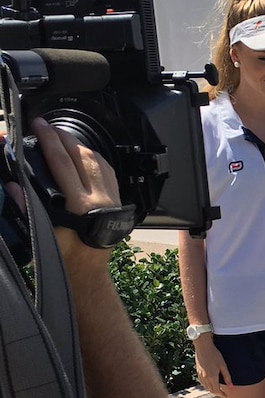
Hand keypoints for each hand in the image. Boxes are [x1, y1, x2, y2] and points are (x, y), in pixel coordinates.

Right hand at [30, 117, 120, 260]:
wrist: (89, 271)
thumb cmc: (65, 257)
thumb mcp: (41, 235)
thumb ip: (27, 208)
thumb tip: (13, 185)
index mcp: (80, 205)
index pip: (61, 162)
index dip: (48, 140)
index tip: (39, 126)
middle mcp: (100, 197)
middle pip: (81, 155)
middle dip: (62, 137)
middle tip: (46, 126)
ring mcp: (112, 197)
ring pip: (97, 160)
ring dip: (78, 145)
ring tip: (61, 137)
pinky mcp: (117, 199)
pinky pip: (107, 170)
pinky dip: (93, 157)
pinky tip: (83, 153)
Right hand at [192, 335, 231, 397]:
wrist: (203, 347)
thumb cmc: (215, 354)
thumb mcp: (223, 365)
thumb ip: (227, 377)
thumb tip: (231, 387)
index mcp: (212, 377)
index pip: (217, 390)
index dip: (221, 394)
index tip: (226, 396)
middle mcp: (205, 378)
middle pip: (211, 390)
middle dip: (217, 393)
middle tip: (222, 393)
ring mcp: (200, 375)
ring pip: (206, 387)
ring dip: (211, 390)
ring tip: (217, 389)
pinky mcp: (197, 372)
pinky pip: (202, 383)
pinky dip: (206, 385)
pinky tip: (209, 383)